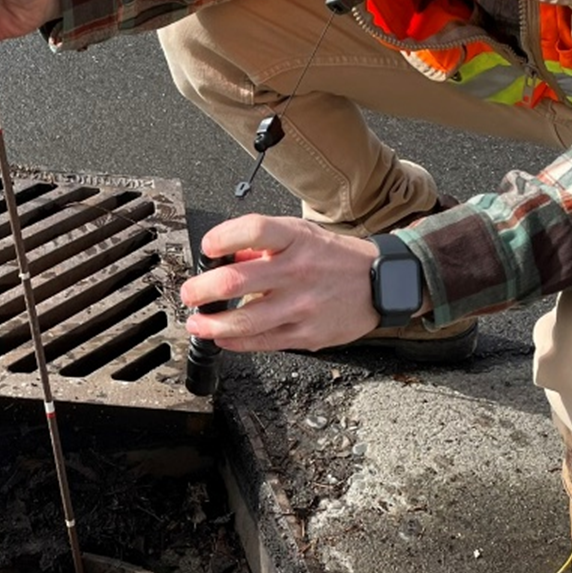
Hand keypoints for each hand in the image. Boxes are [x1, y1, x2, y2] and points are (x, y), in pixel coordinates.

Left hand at [179, 215, 381, 351]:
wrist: (382, 284)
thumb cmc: (337, 258)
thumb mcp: (302, 236)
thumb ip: (263, 245)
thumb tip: (224, 258)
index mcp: (297, 239)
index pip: (253, 230)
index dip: (222, 238)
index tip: (207, 247)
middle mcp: (298, 271)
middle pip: (236, 280)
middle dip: (202, 290)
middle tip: (189, 294)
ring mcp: (301, 305)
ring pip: (244, 320)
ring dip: (211, 324)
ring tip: (198, 323)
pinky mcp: (306, 334)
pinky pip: (261, 342)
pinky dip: (235, 342)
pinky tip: (223, 338)